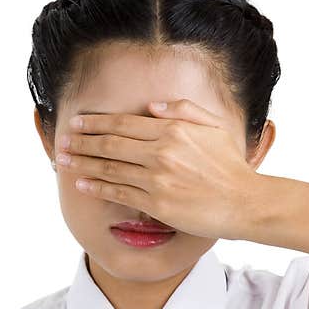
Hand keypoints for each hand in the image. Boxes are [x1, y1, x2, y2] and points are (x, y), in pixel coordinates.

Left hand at [55, 99, 258, 239]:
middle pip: (111, 144)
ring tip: (63, 161)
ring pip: (111, 167)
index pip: (124, 123)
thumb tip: (152, 106)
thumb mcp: (214, 127)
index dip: (96, 122)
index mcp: (173, 130)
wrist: (245, 202)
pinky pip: (120, 193)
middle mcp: (162, 151)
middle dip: (82, 141)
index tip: (78, 122)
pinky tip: (82, 183)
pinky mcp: (158, 203)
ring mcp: (158, 178)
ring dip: (83, 163)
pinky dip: (98, 187)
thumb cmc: (231, 166)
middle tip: (63, 141)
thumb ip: (184, 110)